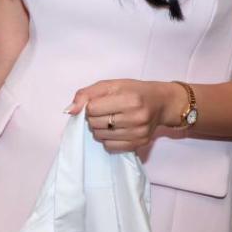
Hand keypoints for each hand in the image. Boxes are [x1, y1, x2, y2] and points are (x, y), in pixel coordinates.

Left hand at [66, 79, 186, 152]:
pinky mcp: (140, 144)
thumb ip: (86, 94)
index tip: (100, 102)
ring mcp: (139, 133)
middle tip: (105, 111)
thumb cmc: (134, 91)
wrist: (161, 103)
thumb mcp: (110, 85)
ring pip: (100, 136)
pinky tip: (115, 130)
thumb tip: (70, 111)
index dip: (91, 105)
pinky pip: (110, 147)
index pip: (92, 109)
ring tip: (111, 119)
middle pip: (95, 123)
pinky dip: (107, 139)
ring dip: (99, 128)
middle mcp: (136, 118)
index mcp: (130, 99)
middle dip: (94, 117)